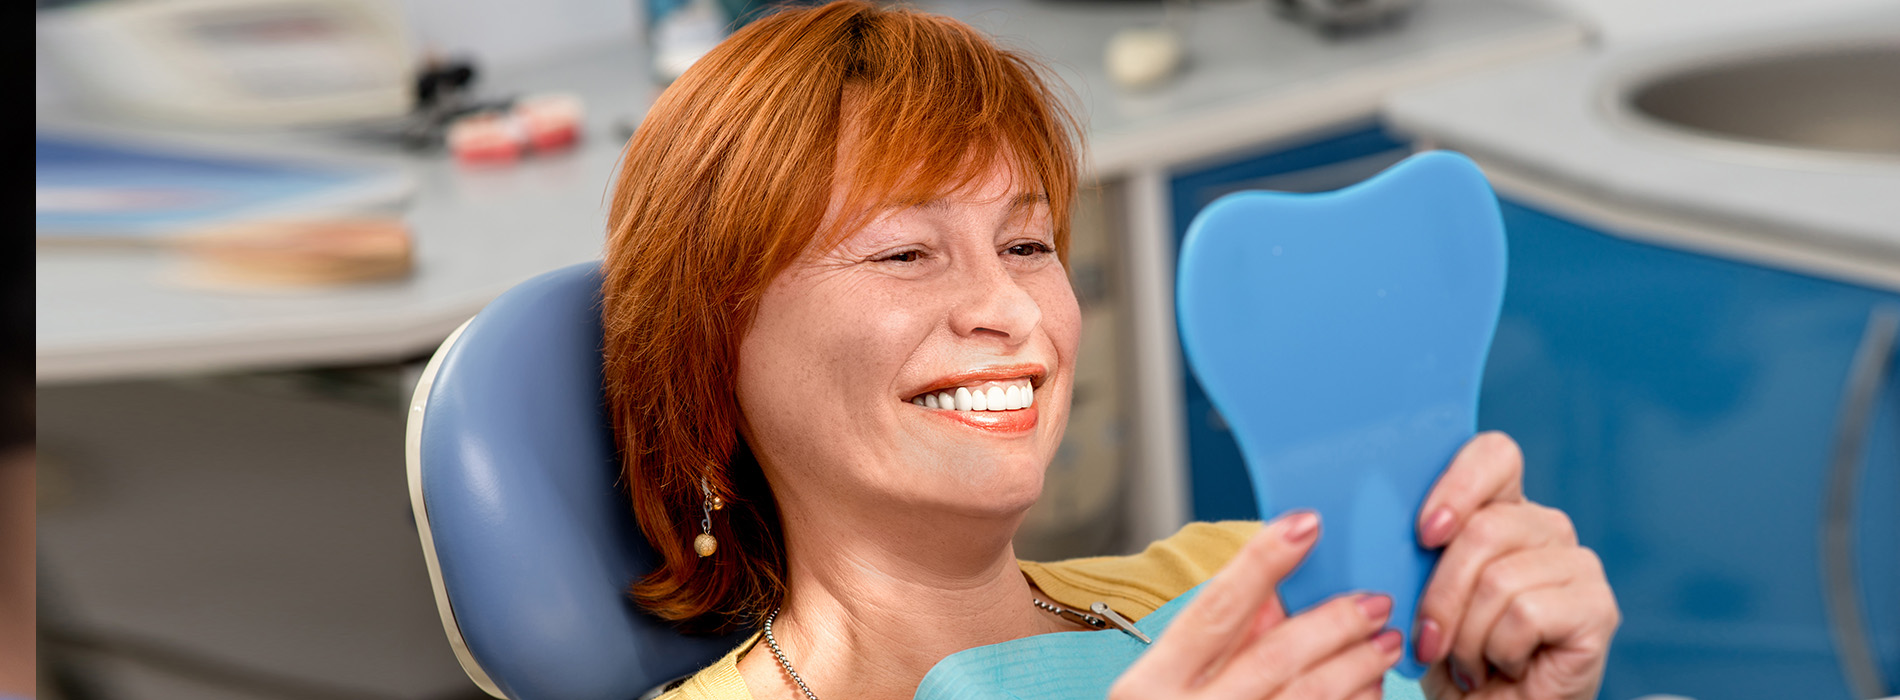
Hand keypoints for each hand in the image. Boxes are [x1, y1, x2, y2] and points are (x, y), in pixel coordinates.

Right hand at [1111, 512, 1402, 699]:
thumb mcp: (1165, 690)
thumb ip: (1213, 644)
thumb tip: (1273, 594)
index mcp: (1150, 688)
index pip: (1214, 610)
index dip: (1262, 562)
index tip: (1307, 523)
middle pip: (1273, 657)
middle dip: (1334, 623)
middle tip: (1374, 601)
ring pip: (1307, 699)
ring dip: (1357, 667)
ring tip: (1385, 644)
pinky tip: (1372, 693)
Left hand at [1412, 432, 1618, 699]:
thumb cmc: (1448, 657)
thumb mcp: (1417, 593)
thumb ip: (1414, 549)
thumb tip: (1378, 518)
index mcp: (1502, 510)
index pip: (1494, 455)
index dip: (1457, 484)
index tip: (1424, 534)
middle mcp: (1547, 528)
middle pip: (1484, 528)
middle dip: (1441, 596)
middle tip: (1430, 641)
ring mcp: (1579, 566)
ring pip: (1500, 577)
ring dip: (1467, 635)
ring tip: (1469, 662)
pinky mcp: (1598, 608)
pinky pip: (1526, 614)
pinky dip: (1498, 651)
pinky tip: (1505, 667)